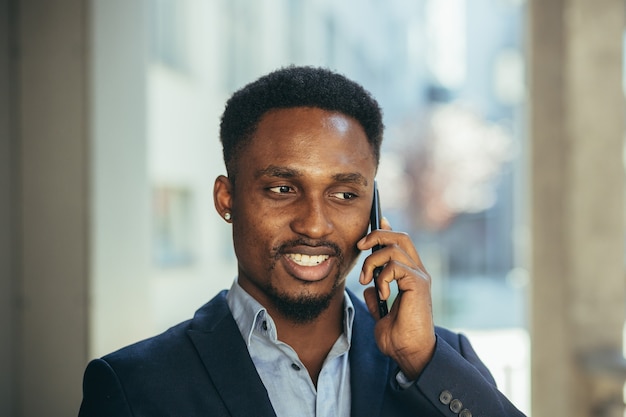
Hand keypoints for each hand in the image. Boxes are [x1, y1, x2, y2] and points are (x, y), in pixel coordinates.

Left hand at [357, 218, 435, 379]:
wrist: (410, 353)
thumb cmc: (398, 337)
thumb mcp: (381, 314)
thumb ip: (377, 297)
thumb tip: (369, 287)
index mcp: (411, 275)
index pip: (401, 242)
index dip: (387, 229)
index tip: (376, 220)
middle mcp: (418, 272)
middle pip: (401, 236)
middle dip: (377, 235)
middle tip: (360, 247)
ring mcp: (419, 277)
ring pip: (394, 248)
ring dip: (372, 261)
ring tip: (366, 280)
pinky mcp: (418, 284)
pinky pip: (395, 265)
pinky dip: (382, 276)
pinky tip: (382, 293)